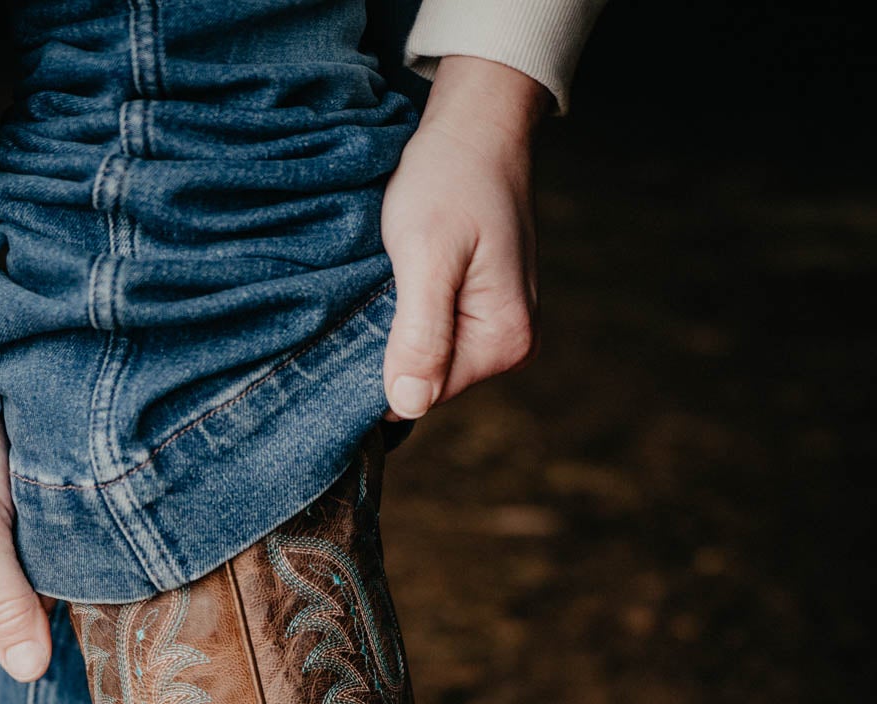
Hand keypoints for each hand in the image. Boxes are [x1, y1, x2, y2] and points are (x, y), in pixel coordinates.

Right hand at [0, 305, 51, 681]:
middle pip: (3, 603)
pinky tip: (30, 489)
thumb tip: (31, 674)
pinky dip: (29, 517)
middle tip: (35, 519)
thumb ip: (5, 602)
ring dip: (33, 541)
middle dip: (29, 569)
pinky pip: (13, 535)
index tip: (43, 551)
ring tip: (30, 500)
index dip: (30, 601)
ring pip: (14, 569)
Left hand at [381, 56, 548, 418]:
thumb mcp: (426, 255)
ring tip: (391, 279)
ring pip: (427, 358)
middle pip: (429, 381)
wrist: (476, 126)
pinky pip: (435, 334)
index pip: (425, 395)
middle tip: (377, 289)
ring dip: (398, 328)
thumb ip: (421, 335)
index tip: (363, 319)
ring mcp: (500, 328)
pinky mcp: (484, 309)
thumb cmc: (451, 178)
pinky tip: (401, 281)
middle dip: (394, 346)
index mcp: (506, 341)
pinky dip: (409, 314)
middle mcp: (513, 345)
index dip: (385, 366)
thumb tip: (408, 404)